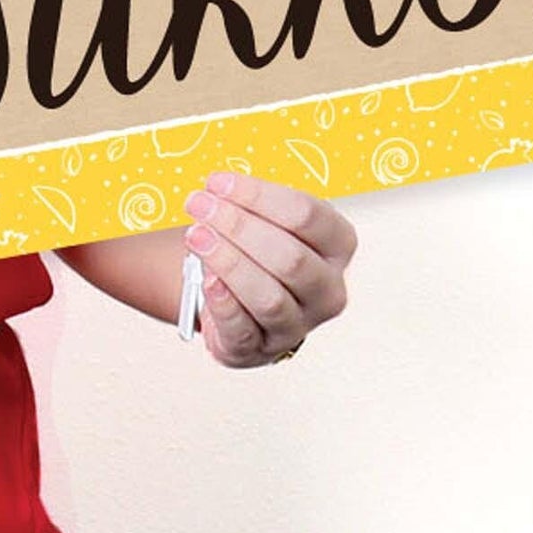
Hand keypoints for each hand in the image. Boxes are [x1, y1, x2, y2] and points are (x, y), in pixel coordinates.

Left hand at [182, 171, 355, 368]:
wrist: (244, 304)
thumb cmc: (258, 249)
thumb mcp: (267, 219)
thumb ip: (251, 202)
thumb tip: (215, 187)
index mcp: (337, 245)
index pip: (307, 215)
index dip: (258, 196)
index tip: (217, 182)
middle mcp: (328, 289)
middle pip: (291, 258)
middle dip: (239, 226)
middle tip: (198, 204)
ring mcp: (299, 325)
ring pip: (269, 297)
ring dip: (228, 262)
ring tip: (195, 236)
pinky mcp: (262, 349)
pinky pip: (243, 329)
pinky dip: (223, 303)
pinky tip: (206, 279)